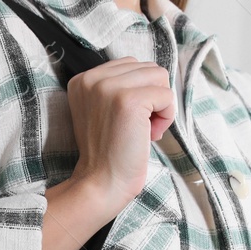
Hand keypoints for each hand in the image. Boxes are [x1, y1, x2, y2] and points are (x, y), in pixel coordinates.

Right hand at [64, 58, 175, 217]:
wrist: (101, 183)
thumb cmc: (109, 152)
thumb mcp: (104, 111)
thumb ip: (118, 88)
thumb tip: (155, 76)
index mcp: (83, 80)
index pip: (131, 65)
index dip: (140, 92)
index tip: (128, 120)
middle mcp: (92, 78)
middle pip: (147, 68)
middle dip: (152, 96)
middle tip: (137, 126)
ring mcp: (110, 87)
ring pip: (160, 77)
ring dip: (161, 106)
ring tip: (144, 129)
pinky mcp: (129, 100)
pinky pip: (167, 96)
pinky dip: (167, 117)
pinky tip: (150, 135)